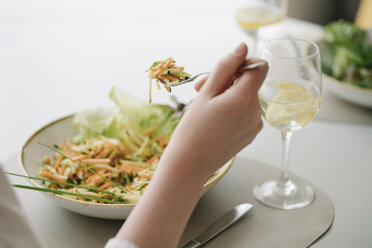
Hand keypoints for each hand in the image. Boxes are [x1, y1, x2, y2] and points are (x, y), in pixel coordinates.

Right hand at [116, 43, 267, 247]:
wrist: (190, 165)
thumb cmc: (193, 129)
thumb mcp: (205, 93)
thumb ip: (225, 67)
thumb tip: (242, 47)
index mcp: (245, 99)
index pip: (259, 67)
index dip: (242, 64)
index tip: (223, 72)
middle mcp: (255, 112)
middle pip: (249, 83)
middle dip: (227, 81)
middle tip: (202, 89)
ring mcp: (254, 126)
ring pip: (246, 97)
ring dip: (228, 95)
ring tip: (206, 106)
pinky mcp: (250, 135)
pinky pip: (245, 112)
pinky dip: (232, 109)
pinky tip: (214, 119)